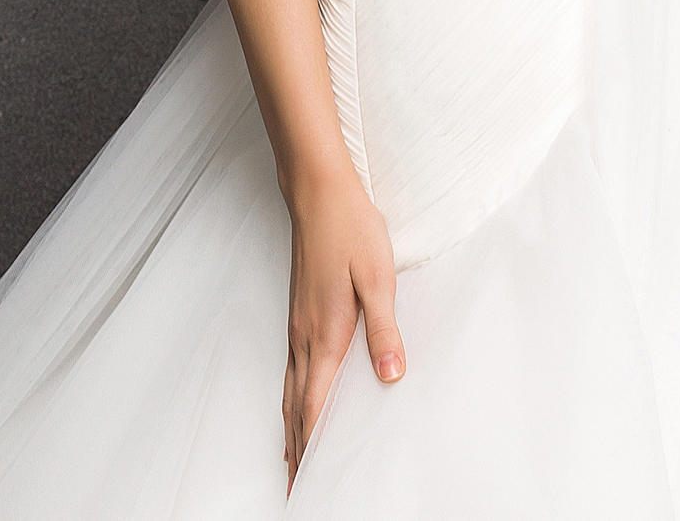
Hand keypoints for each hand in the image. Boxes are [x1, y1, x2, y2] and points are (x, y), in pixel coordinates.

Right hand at [281, 161, 403, 485]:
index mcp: (326, 335)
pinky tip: (294, 401)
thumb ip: (384, 330)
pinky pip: (290, 369)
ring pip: (288, 389)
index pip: (315, 405)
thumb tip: (391, 376)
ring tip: (291, 459)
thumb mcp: (379, 278)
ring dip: (290, 427)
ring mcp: (297, 324)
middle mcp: (304, 337)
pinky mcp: (299, 312)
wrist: (318, 193)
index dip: (311, 447)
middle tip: (295, 487)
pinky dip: (289, 398)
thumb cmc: (352, 230)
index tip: (307, 480)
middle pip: (295, 406)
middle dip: (296, 450)